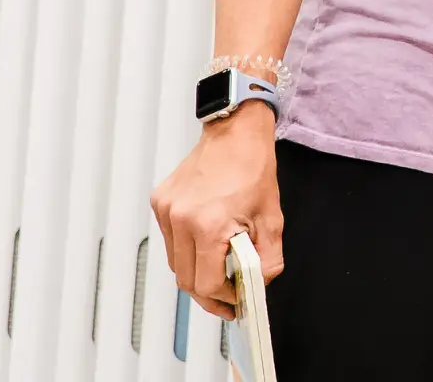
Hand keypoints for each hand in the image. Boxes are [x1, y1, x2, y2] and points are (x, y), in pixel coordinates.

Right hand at [150, 103, 282, 319]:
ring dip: (196, 270)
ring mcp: (166, 211)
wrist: (235, 131)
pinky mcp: (160, 202)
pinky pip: (170, 239)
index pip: (206, 283)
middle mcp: (181, 219)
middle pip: (186, 279)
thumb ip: (268, 258)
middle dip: (208, 292)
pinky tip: (205, 238)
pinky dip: (186, 247)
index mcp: (209, 225)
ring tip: (218, 267)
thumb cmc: (253, 168)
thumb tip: (259, 284)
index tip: (236, 300)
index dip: (222, 298)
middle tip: (227, 296)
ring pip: (176, 262)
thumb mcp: (272, 217)